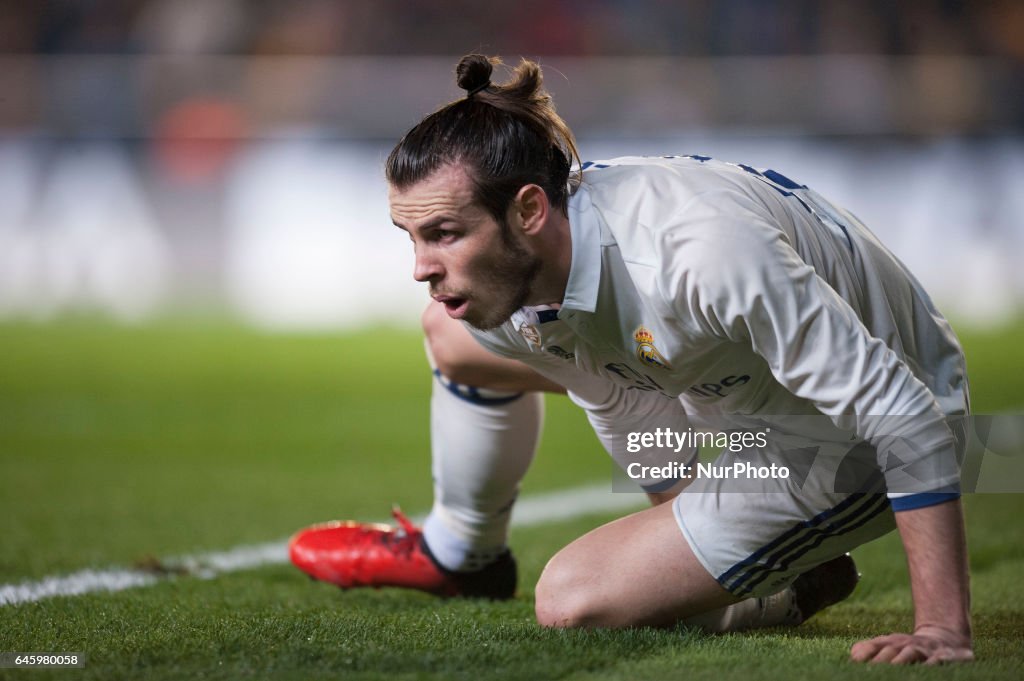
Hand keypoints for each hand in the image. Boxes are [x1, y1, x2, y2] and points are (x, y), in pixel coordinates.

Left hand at [850, 625, 972, 664]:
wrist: (946, 639)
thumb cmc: (910, 647)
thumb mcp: (891, 645)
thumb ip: (871, 649)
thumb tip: (852, 654)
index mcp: (891, 642)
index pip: (874, 645)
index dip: (865, 652)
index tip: (853, 661)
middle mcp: (906, 644)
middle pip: (890, 650)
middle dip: (880, 660)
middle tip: (870, 670)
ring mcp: (925, 650)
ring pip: (910, 654)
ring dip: (900, 661)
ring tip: (892, 670)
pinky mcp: (944, 657)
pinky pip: (937, 660)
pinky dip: (931, 664)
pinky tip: (925, 669)